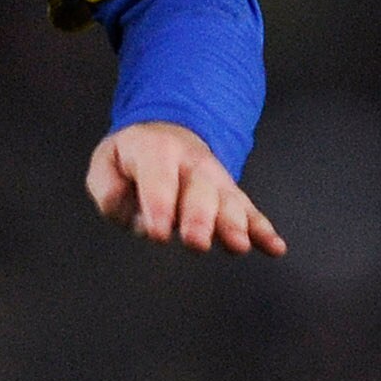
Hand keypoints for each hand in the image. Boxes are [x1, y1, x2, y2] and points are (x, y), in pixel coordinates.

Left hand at [86, 121, 285, 255]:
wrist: (168, 133)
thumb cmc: (133, 157)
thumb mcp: (105, 162)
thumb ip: (107, 188)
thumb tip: (124, 208)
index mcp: (157, 151)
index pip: (158, 181)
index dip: (158, 207)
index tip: (157, 232)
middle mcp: (192, 163)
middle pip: (199, 191)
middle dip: (199, 218)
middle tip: (196, 243)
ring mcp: (215, 180)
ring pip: (228, 201)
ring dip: (234, 224)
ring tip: (238, 245)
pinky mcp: (230, 196)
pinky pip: (249, 211)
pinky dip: (263, 230)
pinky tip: (275, 248)